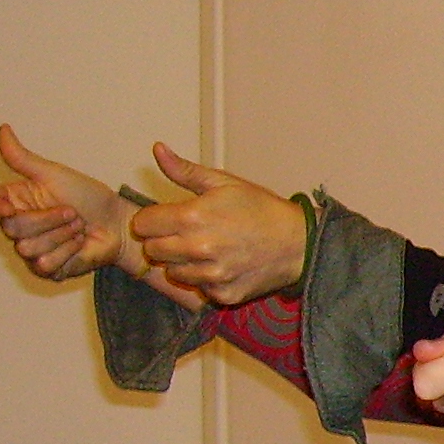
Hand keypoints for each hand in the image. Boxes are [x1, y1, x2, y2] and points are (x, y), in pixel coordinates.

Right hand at [0, 124, 201, 306]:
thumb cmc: (87, 197)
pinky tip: (79, 245)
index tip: (9, 206)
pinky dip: (67, 251)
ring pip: (27, 247)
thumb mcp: (53, 174)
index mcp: (14, 200)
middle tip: (72, 212)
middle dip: (47, 218)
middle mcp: (17, 226)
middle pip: (10, 227)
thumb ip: (23, 158)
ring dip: (61, 235)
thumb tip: (2, 128)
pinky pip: (44, 264)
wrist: (118, 223)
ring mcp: (30, 250)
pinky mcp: (46, 270)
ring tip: (78, 227)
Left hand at [129, 143, 306, 305]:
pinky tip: (223, 265)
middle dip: (164, 241)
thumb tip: (158, 149)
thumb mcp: (224, 183)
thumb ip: (185, 171)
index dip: (152, 219)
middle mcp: (197, 248)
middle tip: (187, 234)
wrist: (300, 243)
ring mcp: (211, 275)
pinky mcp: (223, 294)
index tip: (167, 218)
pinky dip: (206, 279)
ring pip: (173, 272)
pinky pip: (199, 288)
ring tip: (206, 250)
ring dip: (183, 262)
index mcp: (192, 217)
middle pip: (153, 251)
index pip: (143, 225)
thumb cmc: (262, 209)